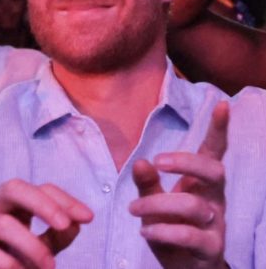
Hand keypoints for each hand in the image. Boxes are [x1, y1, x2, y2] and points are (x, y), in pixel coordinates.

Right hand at [0, 179, 92, 268]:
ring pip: (1, 224)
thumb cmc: (1, 261)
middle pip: (13, 188)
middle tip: (64, 225)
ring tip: (49, 267)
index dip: (64, 199)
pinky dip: (5, 262)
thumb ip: (55, 237)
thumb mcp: (33, 248)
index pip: (39, 189)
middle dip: (42, 204)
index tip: (88, 217)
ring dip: (31, 246)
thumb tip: (77, 223)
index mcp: (10, 205)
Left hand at [130, 101, 228, 268]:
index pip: (214, 153)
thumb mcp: (153, 203)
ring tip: (133, 209)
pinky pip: (191, 236)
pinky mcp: (210, 249)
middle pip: (214, 172)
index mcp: (201, 184)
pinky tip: (146, 231)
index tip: (221, 104)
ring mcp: (215, 225)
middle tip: (157, 162)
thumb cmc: (169, 228)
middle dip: (186, 162)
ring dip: (158, 204)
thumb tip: (142, 161)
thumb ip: (147, 183)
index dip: (219, 130)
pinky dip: (165, 231)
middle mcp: (214, 200)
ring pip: (194, 206)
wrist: (182, 268)